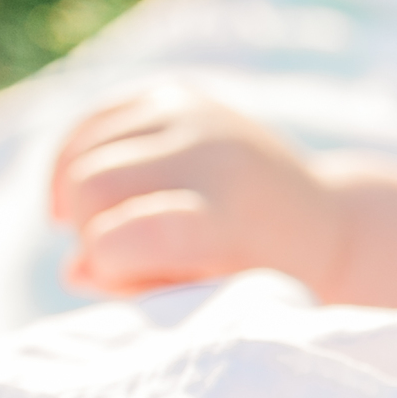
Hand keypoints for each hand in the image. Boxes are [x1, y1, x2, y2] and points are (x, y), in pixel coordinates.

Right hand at [51, 86, 345, 298]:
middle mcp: (210, 152)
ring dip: (79, 202)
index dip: (108, 262)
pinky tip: (87, 198)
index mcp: (230, 217)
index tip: (118, 278)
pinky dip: (75, 165)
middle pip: (90, 186)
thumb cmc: (262, 279)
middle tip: (115, 258)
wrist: (321, 222)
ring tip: (111, 230)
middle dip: (87, 231)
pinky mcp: (173, 95)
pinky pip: (89, 126)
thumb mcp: (213, 301)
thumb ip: (145, 292)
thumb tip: (76, 269)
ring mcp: (192, 115)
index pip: (137, 232)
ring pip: (81, 155)